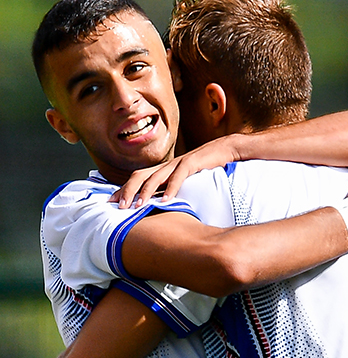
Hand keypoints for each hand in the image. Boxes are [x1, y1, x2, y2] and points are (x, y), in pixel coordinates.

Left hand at [110, 135, 238, 207]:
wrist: (226, 150)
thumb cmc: (205, 167)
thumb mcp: (185, 180)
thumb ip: (172, 189)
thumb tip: (160, 206)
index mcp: (163, 170)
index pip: (137, 178)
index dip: (123, 189)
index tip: (111, 202)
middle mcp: (166, 165)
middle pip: (139, 176)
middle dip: (127, 191)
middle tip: (118, 207)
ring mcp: (178, 163)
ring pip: (155, 176)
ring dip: (144, 192)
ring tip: (137, 207)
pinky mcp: (193, 162)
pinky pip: (178, 176)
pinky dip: (171, 189)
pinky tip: (165, 201)